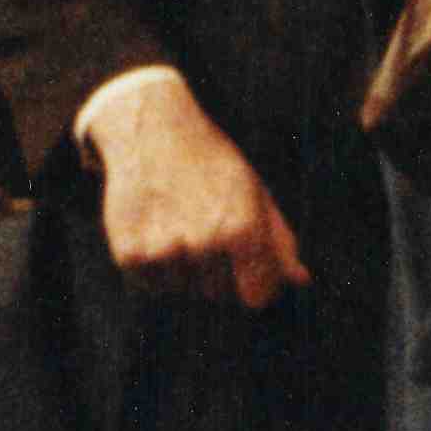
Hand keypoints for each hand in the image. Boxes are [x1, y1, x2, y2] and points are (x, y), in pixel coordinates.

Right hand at [88, 68, 308, 309]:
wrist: (153, 133)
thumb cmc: (214, 165)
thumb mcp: (256, 194)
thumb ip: (280, 242)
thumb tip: (301, 281)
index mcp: (242, 229)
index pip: (257, 297)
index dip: (255, 285)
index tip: (249, 270)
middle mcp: (203, 243)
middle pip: (219, 294)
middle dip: (219, 272)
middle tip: (206, 229)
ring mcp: (163, 251)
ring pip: (184, 289)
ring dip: (185, 269)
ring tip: (180, 225)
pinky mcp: (129, 255)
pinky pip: (151, 285)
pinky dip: (154, 268)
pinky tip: (156, 231)